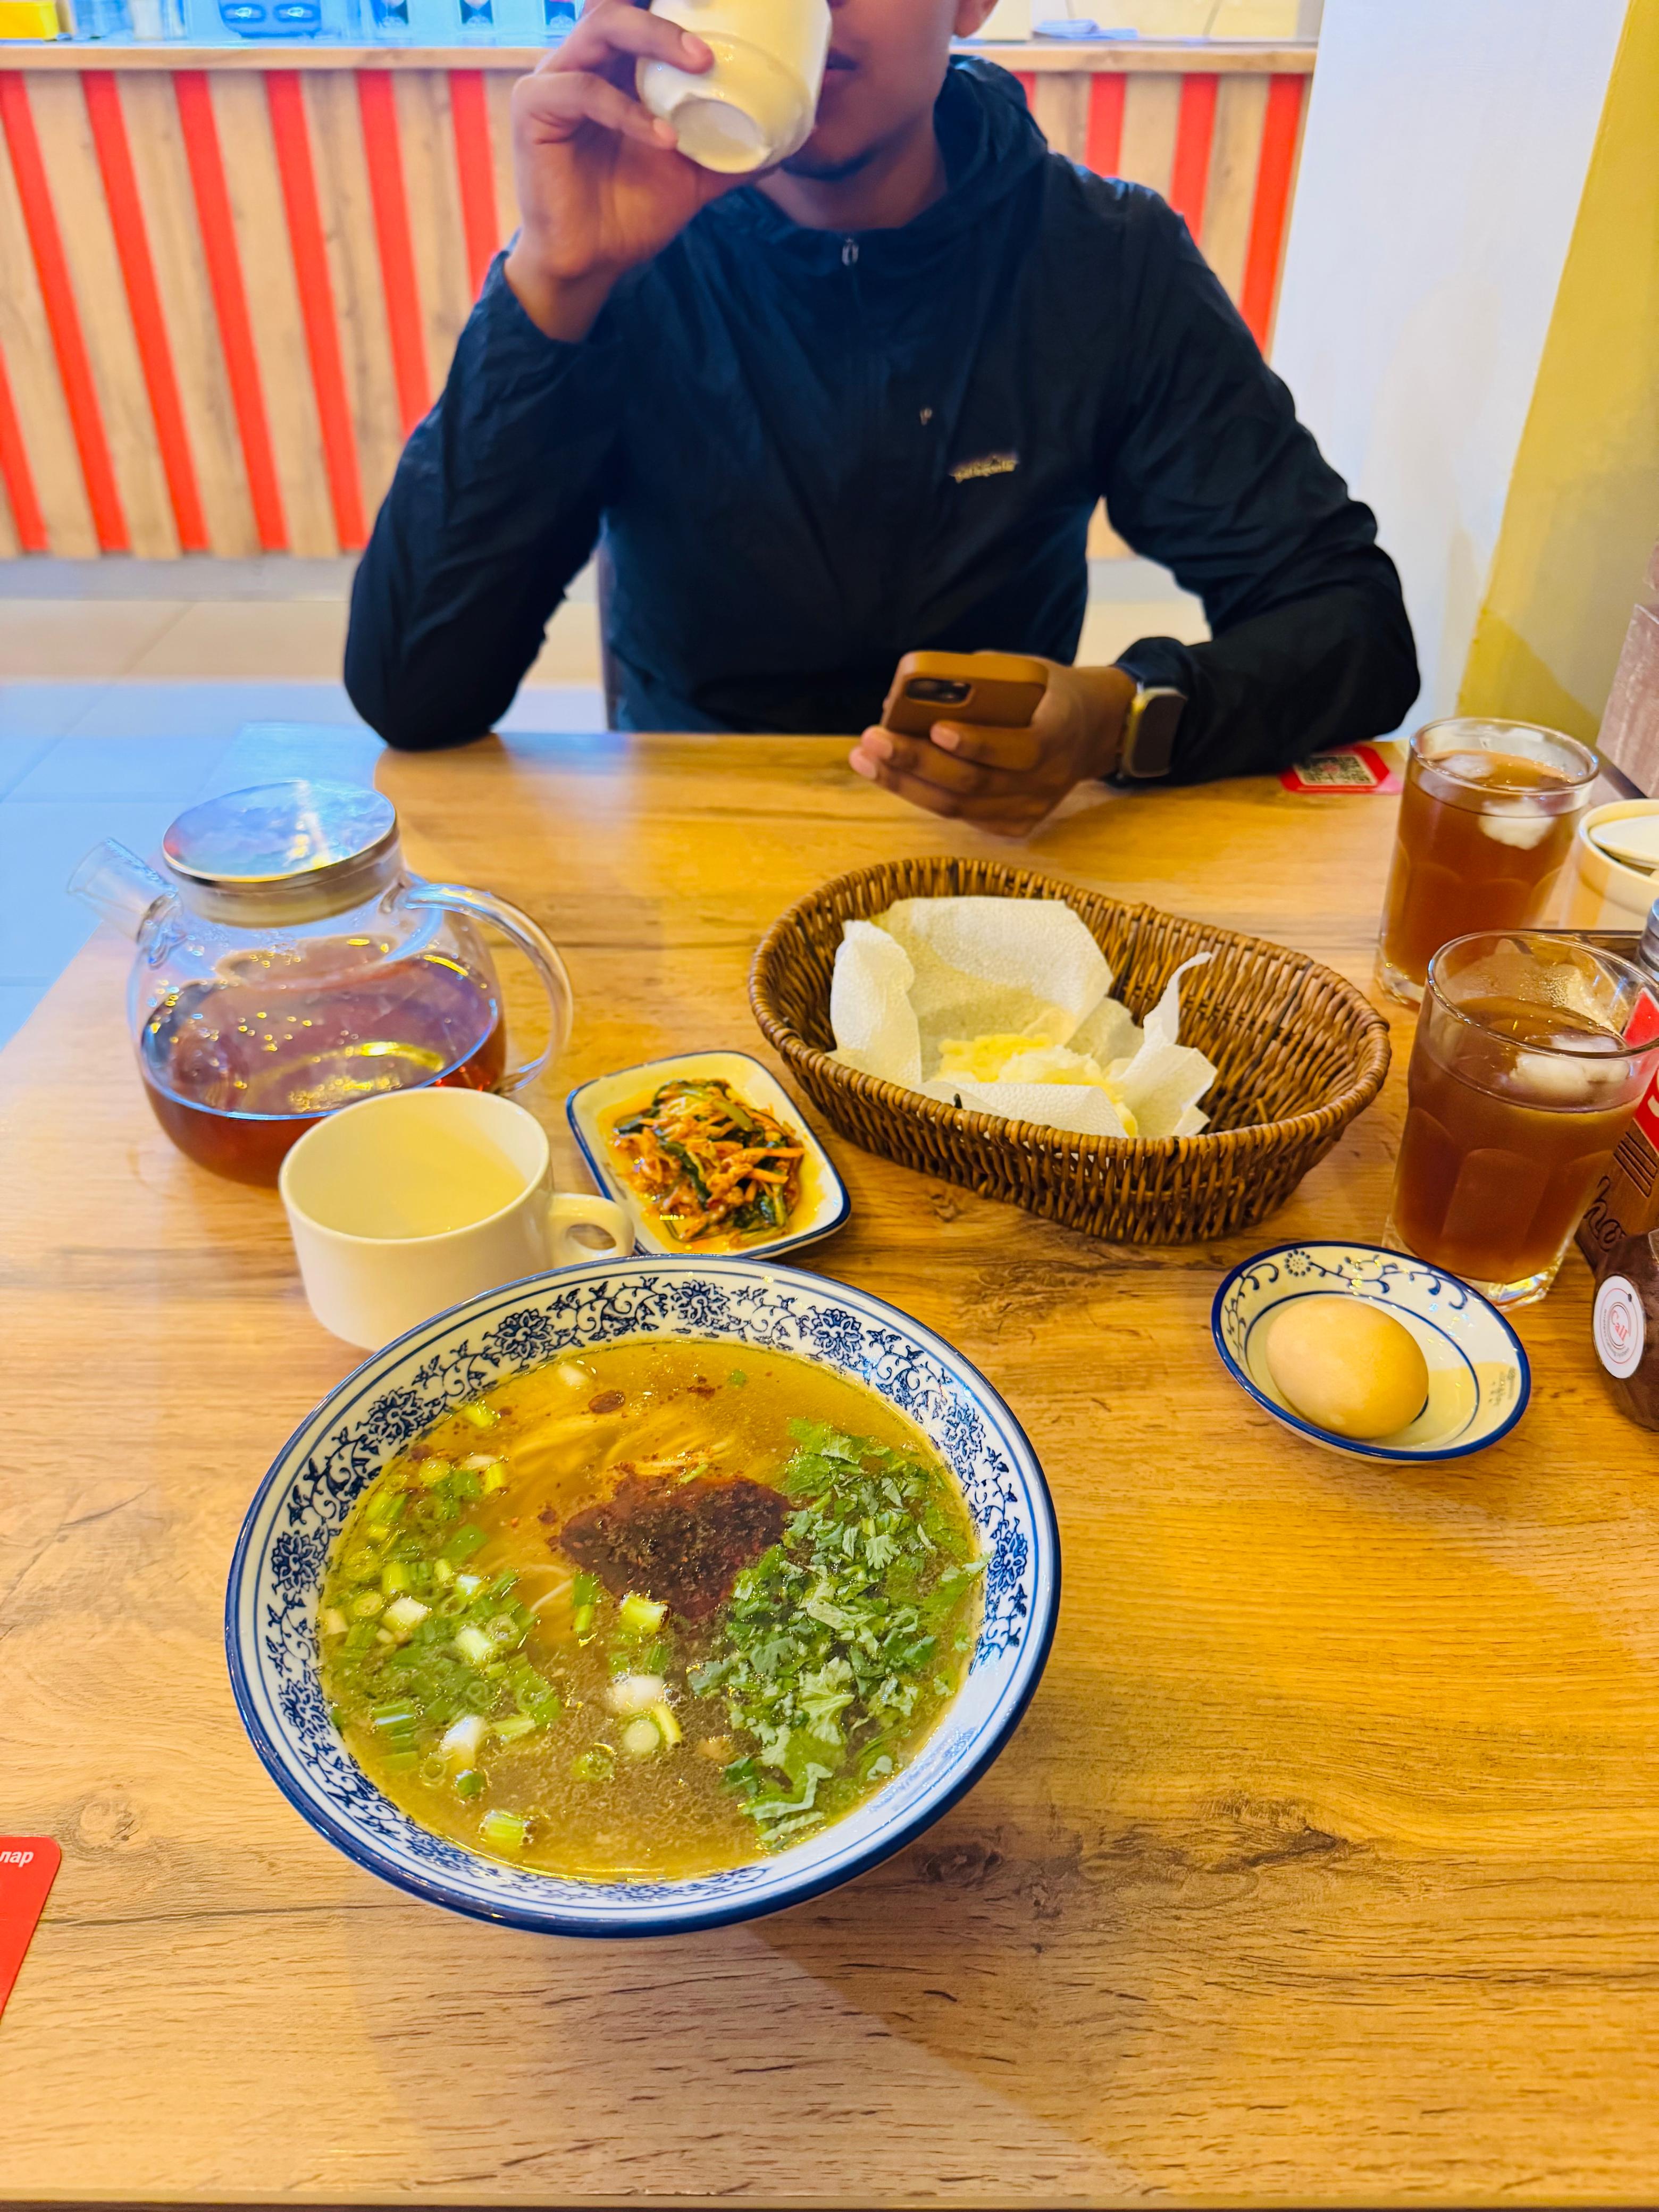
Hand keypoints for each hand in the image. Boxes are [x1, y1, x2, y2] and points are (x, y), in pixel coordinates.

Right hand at [504, 0, 741, 340]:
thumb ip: (732, 154)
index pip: (642, 12)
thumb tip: (790, 140)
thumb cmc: (631, 213)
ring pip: (601, 28)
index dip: (674, 4)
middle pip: (622, 6)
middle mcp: (585, 62)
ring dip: (654, 39)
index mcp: (618, 69)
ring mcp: (556, 80)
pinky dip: (627, 110)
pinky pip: (583, 91)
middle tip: (715, 39)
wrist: (590, 263)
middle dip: (669, 12)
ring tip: (701, 65)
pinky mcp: (533, 109)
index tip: (721, 5)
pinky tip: (663, 137)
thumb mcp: (693, 177)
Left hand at [848, 660, 1135, 836]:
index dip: (974, 743)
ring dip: (905, 784)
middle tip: (872, 742)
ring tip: (866, 760)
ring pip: (959, 806)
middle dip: (915, 763)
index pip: (1015, 749)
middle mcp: (1046, 780)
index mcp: (1058, 735)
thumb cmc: (1049, 693)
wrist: (1094, 731)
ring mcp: (1031, 809)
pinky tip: (891, 777)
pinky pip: (962, 816)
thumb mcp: (1029, 671)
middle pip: (974, 782)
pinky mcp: (1016, 824)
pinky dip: (923, 796)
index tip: (934, 729)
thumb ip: (980, 679)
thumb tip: (911, 692)